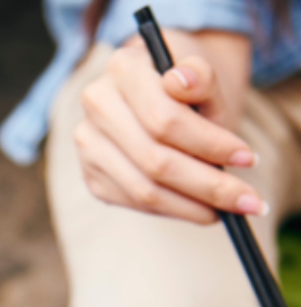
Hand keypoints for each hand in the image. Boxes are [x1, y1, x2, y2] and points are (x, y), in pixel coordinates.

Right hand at [75, 30, 261, 223]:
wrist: (165, 89)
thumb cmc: (191, 85)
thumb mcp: (207, 74)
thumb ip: (202, 76)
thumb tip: (181, 80)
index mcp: (123, 68)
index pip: (164, 120)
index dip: (208, 144)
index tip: (247, 158)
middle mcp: (96, 104)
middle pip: (153, 160)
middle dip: (206, 184)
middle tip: (245, 199)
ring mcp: (88, 141)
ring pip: (141, 189)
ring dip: (190, 206)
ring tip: (225, 209)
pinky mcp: (90, 172)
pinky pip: (130, 201)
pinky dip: (170, 209)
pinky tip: (197, 207)